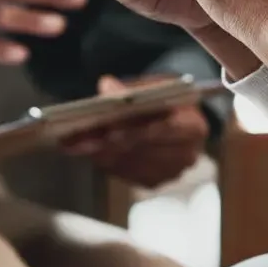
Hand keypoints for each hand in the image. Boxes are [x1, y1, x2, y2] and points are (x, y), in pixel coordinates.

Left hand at [62, 75, 209, 189]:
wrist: (173, 114)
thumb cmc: (162, 96)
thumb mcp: (151, 85)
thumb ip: (130, 88)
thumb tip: (106, 87)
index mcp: (194, 125)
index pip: (167, 128)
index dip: (137, 129)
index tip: (108, 130)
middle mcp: (188, 154)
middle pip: (143, 150)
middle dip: (107, 143)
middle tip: (76, 139)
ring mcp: (171, 172)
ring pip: (130, 164)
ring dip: (99, 154)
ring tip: (73, 145)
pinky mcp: (155, 182)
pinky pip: (125, 174)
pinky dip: (104, 162)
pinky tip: (86, 152)